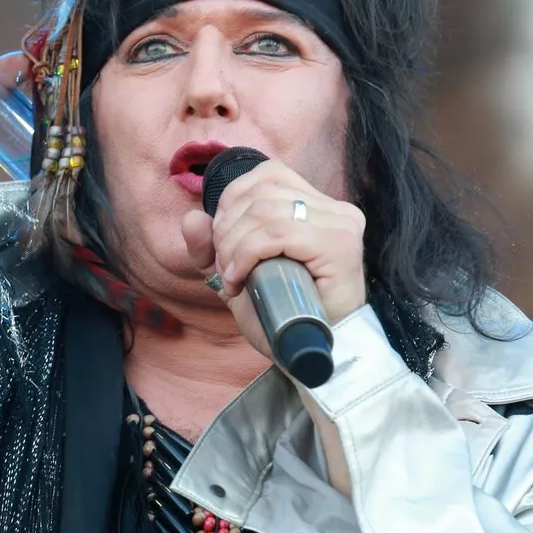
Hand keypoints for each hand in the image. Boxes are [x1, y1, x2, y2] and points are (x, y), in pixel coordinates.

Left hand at [181, 160, 366, 361]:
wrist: (308, 357)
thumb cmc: (280, 317)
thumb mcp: (235, 275)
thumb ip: (210, 247)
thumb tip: (191, 218)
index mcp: (317, 205)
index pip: (266, 175)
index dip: (231, 202)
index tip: (223, 243)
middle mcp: (334, 209)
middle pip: (259, 192)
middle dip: (226, 229)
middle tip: (225, 267)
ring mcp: (340, 225)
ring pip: (264, 211)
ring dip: (233, 245)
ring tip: (232, 277)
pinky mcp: (338, 245)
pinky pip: (277, 233)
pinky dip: (246, 254)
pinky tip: (240, 280)